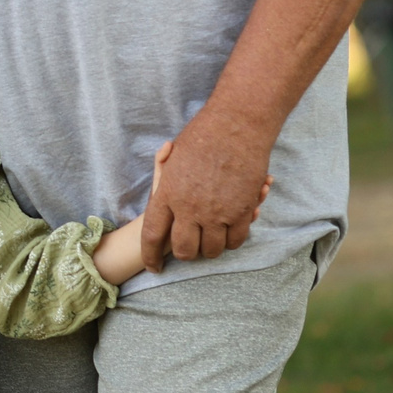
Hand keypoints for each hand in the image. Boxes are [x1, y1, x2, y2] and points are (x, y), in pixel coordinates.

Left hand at [140, 109, 277, 271]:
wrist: (235, 126)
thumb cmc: (202, 136)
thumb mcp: (174, 156)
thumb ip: (164, 173)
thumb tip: (160, 184)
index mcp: (167, 194)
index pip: (153, 235)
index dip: (150, 255)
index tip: (153, 266)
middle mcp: (190, 207)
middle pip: (185, 249)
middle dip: (186, 255)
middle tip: (189, 251)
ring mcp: (217, 211)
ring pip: (213, 249)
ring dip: (211, 249)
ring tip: (210, 242)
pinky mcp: (242, 211)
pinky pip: (237, 240)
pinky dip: (232, 241)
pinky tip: (229, 235)